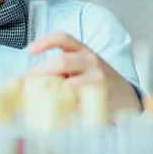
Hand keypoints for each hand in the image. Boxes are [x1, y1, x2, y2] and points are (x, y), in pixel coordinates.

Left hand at [26, 31, 140, 116]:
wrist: (126, 96)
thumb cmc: (95, 79)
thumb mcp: (81, 66)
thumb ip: (59, 69)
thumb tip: (26, 80)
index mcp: (83, 50)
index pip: (63, 38)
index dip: (44, 41)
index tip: (29, 50)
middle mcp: (91, 61)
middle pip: (62, 62)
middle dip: (41, 72)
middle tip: (28, 84)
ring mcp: (98, 80)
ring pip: (69, 85)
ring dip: (51, 93)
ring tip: (38, 101)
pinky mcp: (101, 99)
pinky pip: (78, 105)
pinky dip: (64, 110)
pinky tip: (57, 115)